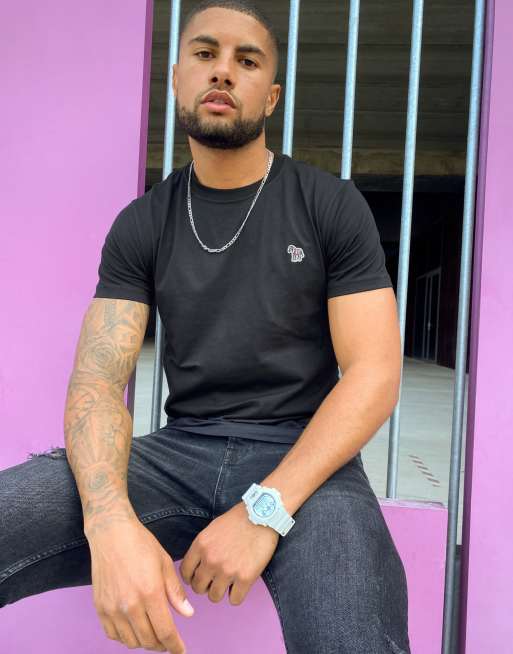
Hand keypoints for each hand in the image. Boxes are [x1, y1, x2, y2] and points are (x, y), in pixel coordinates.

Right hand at [87, 519, 194, 652]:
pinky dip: (126, 637)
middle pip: (148, 640)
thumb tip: (188, 614)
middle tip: (168, 640)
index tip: (181, 651)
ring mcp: (112, 608)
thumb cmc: (141, 544)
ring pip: (131, 641)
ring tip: (153, 633)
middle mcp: (130, 605)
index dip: (175, 646)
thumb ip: (175, 592)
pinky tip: (134, 628)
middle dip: (162, 645)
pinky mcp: (100, 608)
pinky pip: (113, 635)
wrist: (111, 533)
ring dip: (144, 642)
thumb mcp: (165, 563)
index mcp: (150, 593)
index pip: (165, 632)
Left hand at [179, 501, 279, 605]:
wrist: (262, 515)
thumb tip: (198, 566)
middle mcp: (211, 560)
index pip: (185, 573)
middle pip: (198, 588)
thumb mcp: (212, 529)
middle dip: (206, 586)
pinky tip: (241, 585)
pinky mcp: (245, 578)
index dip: (192, 578)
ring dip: (221, 592)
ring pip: (214, 597)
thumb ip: (203, 548)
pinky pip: (234, 600)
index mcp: (201, 545)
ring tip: (229, 582)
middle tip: (215, 580)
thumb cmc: (238, 520)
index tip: (199, 577)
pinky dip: (237, 595)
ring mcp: (227, 570)